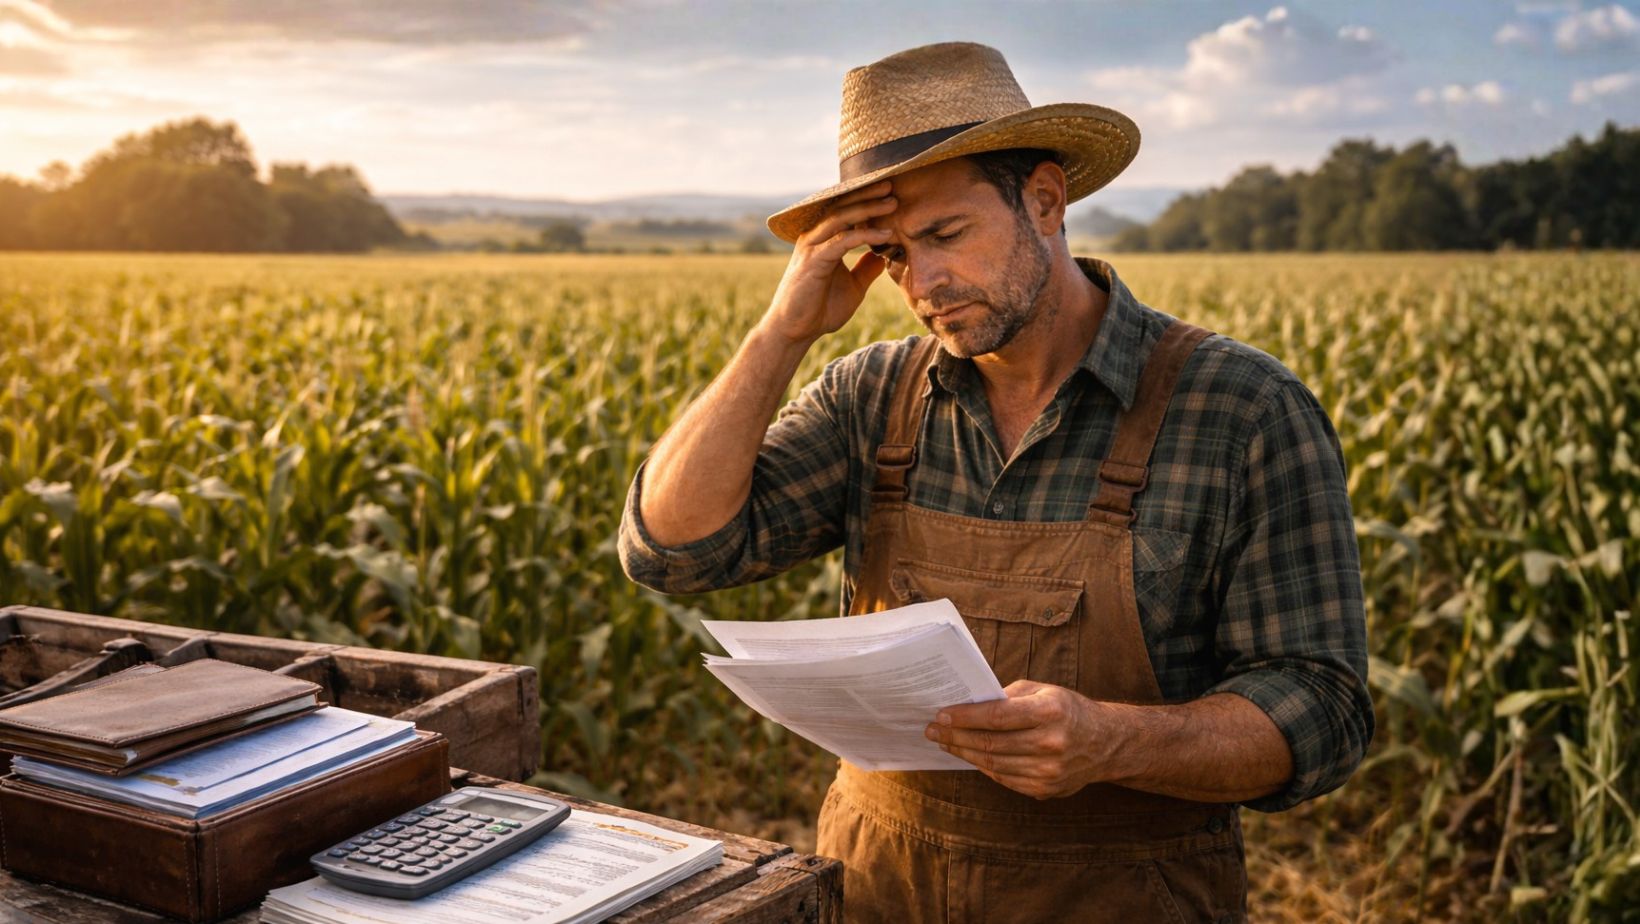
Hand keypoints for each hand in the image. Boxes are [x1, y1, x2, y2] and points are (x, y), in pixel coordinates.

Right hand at [761, 181, 896, 345]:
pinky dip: (864, 235)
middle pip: (842, 206)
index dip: (866, 200)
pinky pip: (841, 240)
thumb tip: (885, 255)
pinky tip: (884, 235)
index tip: (891, 194)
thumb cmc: (819, 309)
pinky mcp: (813, 261)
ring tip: (892, 203)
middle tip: (893, 186)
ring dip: (868, 209)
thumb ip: (866, 269)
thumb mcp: (853, 287)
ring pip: (841, 218)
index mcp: (822, 239)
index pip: (845, 211)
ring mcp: (811, 247)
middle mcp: (814, 237)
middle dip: (868, 195)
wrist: (795, 331)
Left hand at [924, 679, 1114, 799]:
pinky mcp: (1045, 789)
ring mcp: (1049, 771)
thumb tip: (968, 704)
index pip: (996, 717)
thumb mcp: (1043, 691)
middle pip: (990, 743)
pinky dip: (983, 766)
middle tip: (932, 730)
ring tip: (945, 742)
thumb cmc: (1067, 710)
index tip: (940, 714)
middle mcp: (1051, 744)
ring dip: (964, 753)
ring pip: (993, 764)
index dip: (964, 717)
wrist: (1105, 743)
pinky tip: (969, 755)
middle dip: (956, 736)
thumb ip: (1008, 696)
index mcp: (1050, 712)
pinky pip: (1004, 778)